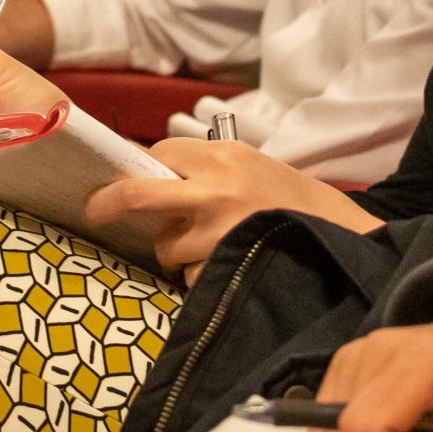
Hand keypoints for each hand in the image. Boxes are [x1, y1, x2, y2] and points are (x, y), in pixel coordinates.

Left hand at [82, 138, 373, 284]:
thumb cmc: (288, 198)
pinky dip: (196, 274)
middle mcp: (217, 189)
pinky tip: (221, 264)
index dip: (138, 172)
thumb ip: (203, 169)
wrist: (339, 232)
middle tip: (93, 212)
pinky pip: (187, 275)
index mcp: (223, 156)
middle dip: (107, 205)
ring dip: (173, 252)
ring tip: (204, 247)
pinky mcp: (225, 264)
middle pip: (138, 196)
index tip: (122, 182)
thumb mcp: (249, 166)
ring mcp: (220, 230)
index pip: (156, 157)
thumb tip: (142, 177)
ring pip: (165, 247)